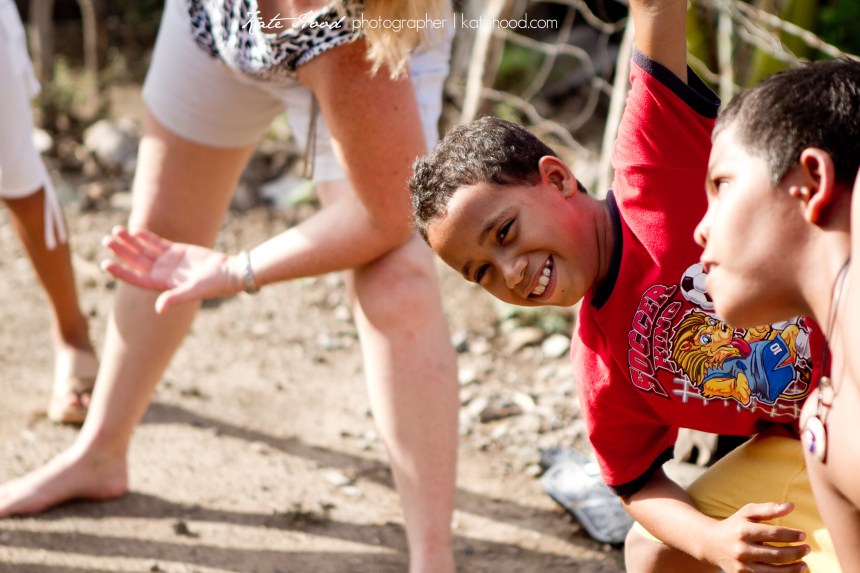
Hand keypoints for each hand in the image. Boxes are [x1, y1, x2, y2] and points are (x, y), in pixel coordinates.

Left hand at [101, 226, 241, 312]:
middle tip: (106, 240)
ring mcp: (168, 262)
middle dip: (121, 251)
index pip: (135, 278)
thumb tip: (159, 309)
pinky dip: (145, 237)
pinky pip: (157, 242)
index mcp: (162, 285)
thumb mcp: (193, 290)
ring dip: (130, 241)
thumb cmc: (212, 285)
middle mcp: (162, 273)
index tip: (106, 263)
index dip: (120, 271)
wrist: (228, 272)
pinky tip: (134, 230)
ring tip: (115, 231)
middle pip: (136, 261)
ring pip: (143, 250)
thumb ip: (175, 297)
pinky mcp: (177, 251)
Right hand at [706, 502, 809, 572]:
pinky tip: (792, 571)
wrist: (710, 544)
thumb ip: (768, 509)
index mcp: (743, 530)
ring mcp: (742, 565)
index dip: (791, 535)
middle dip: (796, 552)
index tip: (803, 535)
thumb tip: (790, 506)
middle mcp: (742, 549)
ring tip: (804, 563)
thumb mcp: (747, 513)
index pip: (773, 534)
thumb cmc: (734, 525)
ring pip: (774, 571)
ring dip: (793, 568)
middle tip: (807, 549)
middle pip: (777, 554)